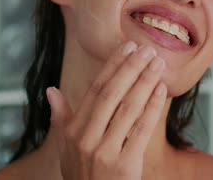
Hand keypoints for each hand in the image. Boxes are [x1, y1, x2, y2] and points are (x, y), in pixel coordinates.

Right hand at [46, 41, 166, 179]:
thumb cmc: (82, 176)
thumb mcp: (66, 149)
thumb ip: (61, 119)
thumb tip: (51, 90)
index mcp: (72, 131)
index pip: (95, 90)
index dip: (113, 66)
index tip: (127, 46)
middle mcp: (86, 139)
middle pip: (112, 94)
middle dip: (131, 68)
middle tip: (147, 49)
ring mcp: (105, 152)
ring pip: (128, 108)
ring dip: (145, 82)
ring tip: (157, 64)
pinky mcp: (125, 166)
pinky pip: (141, 130)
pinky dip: (152, 107)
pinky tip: (161, 90)